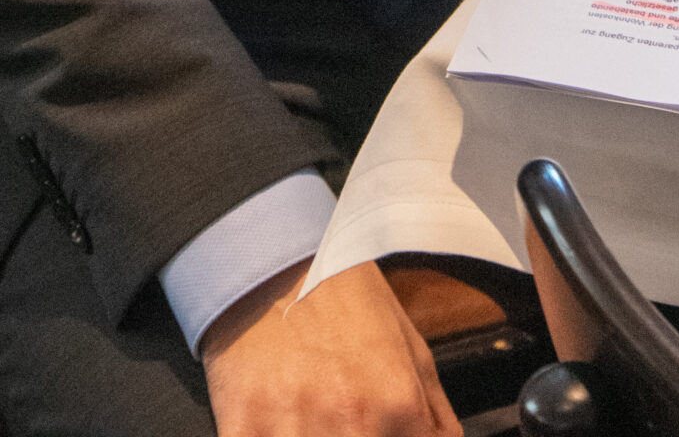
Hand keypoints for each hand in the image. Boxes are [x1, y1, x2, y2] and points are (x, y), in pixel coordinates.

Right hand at [202, 259, 460, 436]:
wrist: (271, 259)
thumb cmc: (341, 299)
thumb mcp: (407, 343)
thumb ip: (435, 413)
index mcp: (398, 403)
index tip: (384, 429)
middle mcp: (351, 419)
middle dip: (355, 436)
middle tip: (341, 414)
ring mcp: (295, 426)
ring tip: (309, 415)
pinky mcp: (244, 426)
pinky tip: (280, 421)